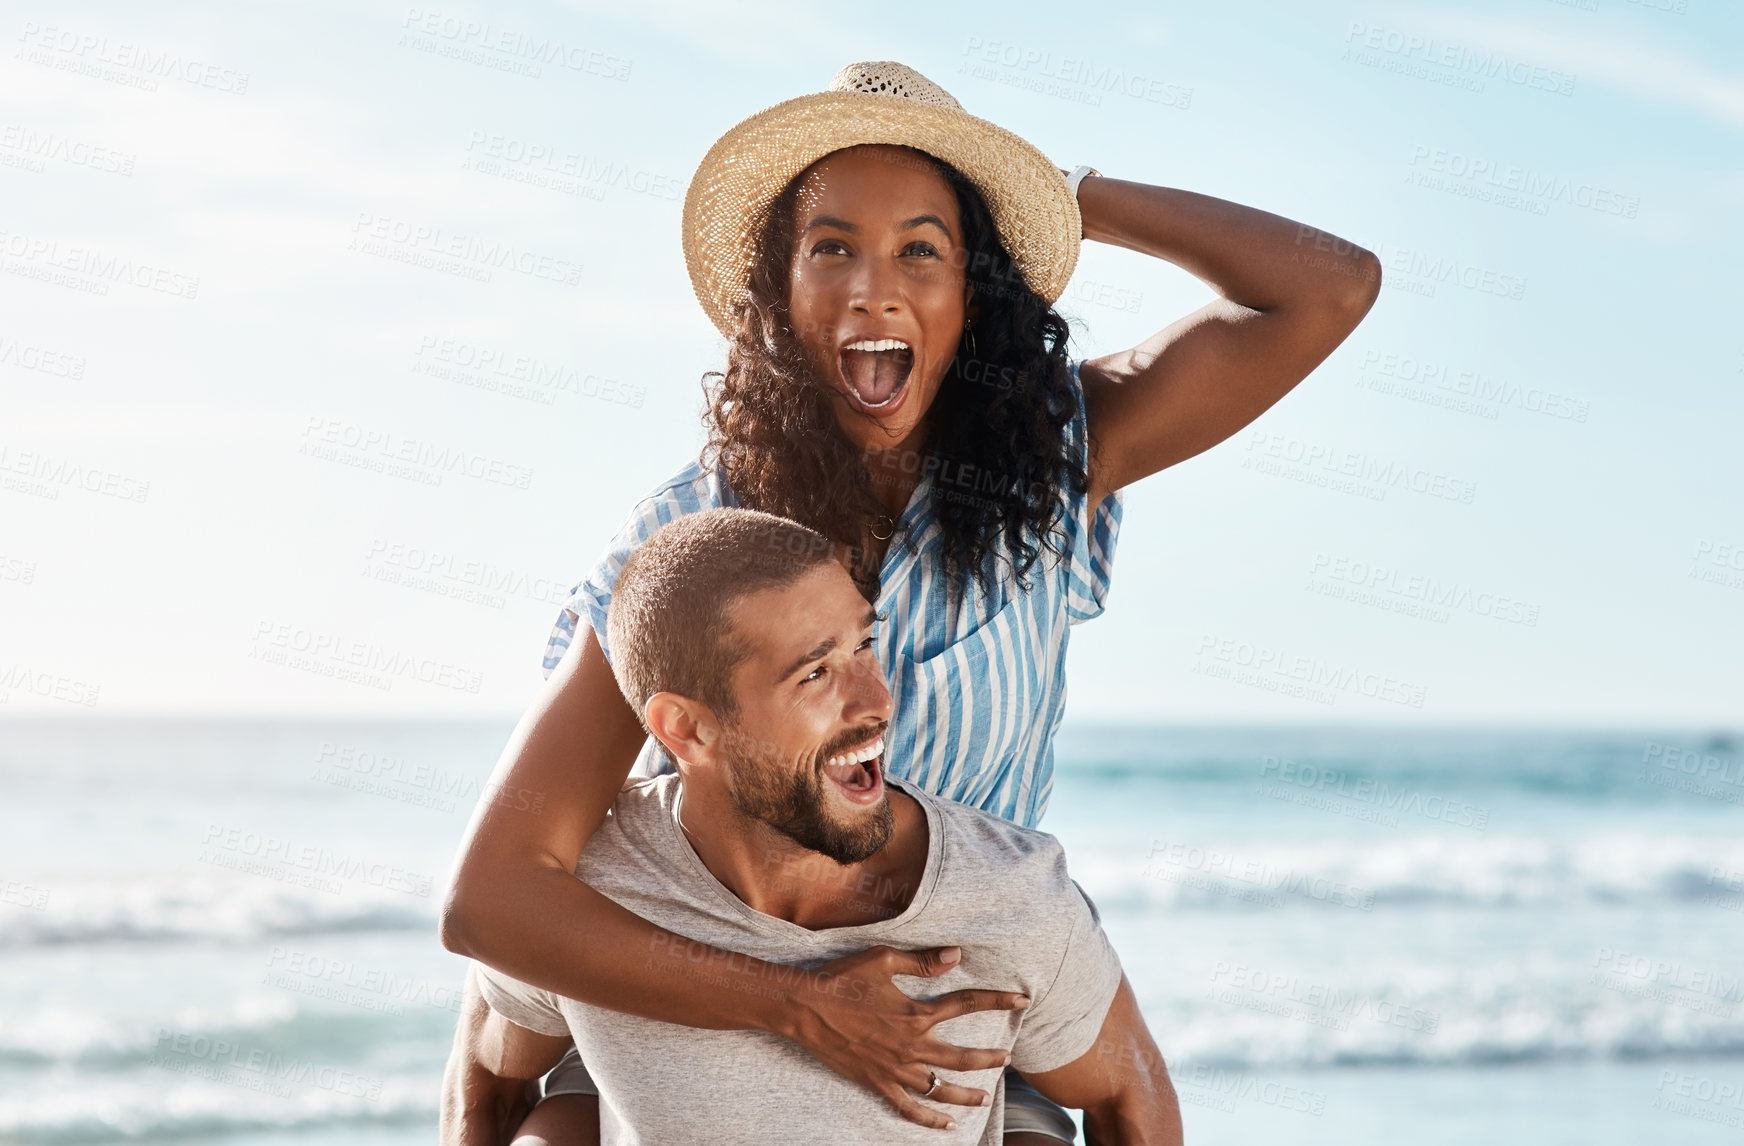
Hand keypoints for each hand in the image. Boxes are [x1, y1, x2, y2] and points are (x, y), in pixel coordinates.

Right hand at [780, 945, 1029, 1130]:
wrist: (805, 1008)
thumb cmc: (842, 978)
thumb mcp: (883, 960)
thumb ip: (922, 961)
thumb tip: (956, 955)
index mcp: (916, 1012)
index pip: (967, 1004)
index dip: (997, 1001)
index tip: (1022, 1000)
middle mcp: (911, 1045)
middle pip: (962, 1057)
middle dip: (989, 1058)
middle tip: (1007, 1059)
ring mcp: (895, 1068)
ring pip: (940, 1088)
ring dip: (966, 1094)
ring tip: (984, 1097)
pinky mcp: (877, 1082)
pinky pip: (908, 1107)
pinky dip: (929, 1118)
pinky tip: (945, 1124)